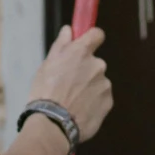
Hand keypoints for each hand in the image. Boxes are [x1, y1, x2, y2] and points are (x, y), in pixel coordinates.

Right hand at [29, 24, 112, 144]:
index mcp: (82, 52)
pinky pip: (101, 97)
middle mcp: (97, 65)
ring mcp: (104, 84)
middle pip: (94, 63)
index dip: (91, 38)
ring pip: (98, 81)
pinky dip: (93, 102)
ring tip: (71, 101)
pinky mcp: (108, 102)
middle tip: (68, 84)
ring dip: (89, 88)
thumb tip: (69, 30)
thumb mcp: (47, 65)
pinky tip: (79, 110)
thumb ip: (62, 45)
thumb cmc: (46, 92)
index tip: (85, 44)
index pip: (96, 34)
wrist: (53, 124)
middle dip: (85, 70)